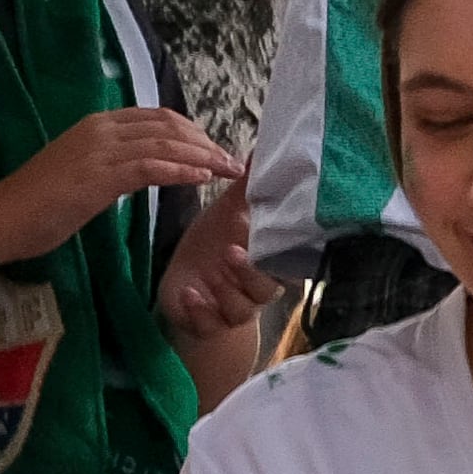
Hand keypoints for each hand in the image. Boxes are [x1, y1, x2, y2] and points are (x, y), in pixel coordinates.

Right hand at [0, 107, 239, 260]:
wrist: (0, 219)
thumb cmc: (37, 204)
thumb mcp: (82, 172)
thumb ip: (112, 163)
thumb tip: (144, 168)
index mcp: (97, 124)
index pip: (158, 117)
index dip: (191, 131)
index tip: (212, 148)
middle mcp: (101, 129)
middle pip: (169, 127)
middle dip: (205, 143)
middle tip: (229, 161)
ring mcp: (100, 151)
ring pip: (166, 145)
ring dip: (203, 158)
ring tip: (227, 170)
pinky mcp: (99, 176)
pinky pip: (152, 167)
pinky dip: (182, 171)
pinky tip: (202, 178)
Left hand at [157, 171, 277, 355]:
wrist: (188, 288)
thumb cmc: (213, 248)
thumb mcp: (228, 214)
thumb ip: (247, 188)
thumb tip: (262, 149)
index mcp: (266, 260)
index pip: (284, 259)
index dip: (277, 249)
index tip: (262, 230)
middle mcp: (255, 288)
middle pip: (268, 288)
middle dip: (251, 272)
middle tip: (233, 251)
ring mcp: (232, 308)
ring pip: (242, 309)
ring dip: (228, 292)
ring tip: (213, 271)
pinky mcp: (207, 323)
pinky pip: (210, 324)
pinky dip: (201, 311)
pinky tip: (189, 294)